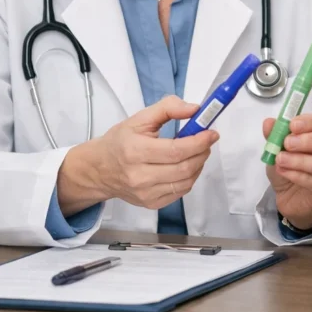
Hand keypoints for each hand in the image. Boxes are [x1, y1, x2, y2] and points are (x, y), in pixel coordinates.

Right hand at [59, 95, 217, 211]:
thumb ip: (168, 108)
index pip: (175, 151)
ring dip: (198, 165)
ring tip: (197, 152)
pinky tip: (186, 166)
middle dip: (202, 153)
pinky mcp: (151, 204)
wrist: (99, 170)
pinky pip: (180, 192)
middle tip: (207, 141)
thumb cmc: (120, 141)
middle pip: (184, 168)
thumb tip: (195, 109)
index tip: (211, 133)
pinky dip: (190, 178)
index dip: (198, 142)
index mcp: (135, 152)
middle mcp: (139, 176)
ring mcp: (145, 193)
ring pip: (186, 182)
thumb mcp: (139, 118)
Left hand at [263, 113, 311, 229]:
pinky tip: (283, 171)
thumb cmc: (289, 164)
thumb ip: (275, 133)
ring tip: (280, 159)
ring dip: (300, 161)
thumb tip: (268, 122)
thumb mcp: (278, 146)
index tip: (292, 125)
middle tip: (288, 143)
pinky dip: (296, 175)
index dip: (310, 122)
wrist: (288, 194)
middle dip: (310, 141)